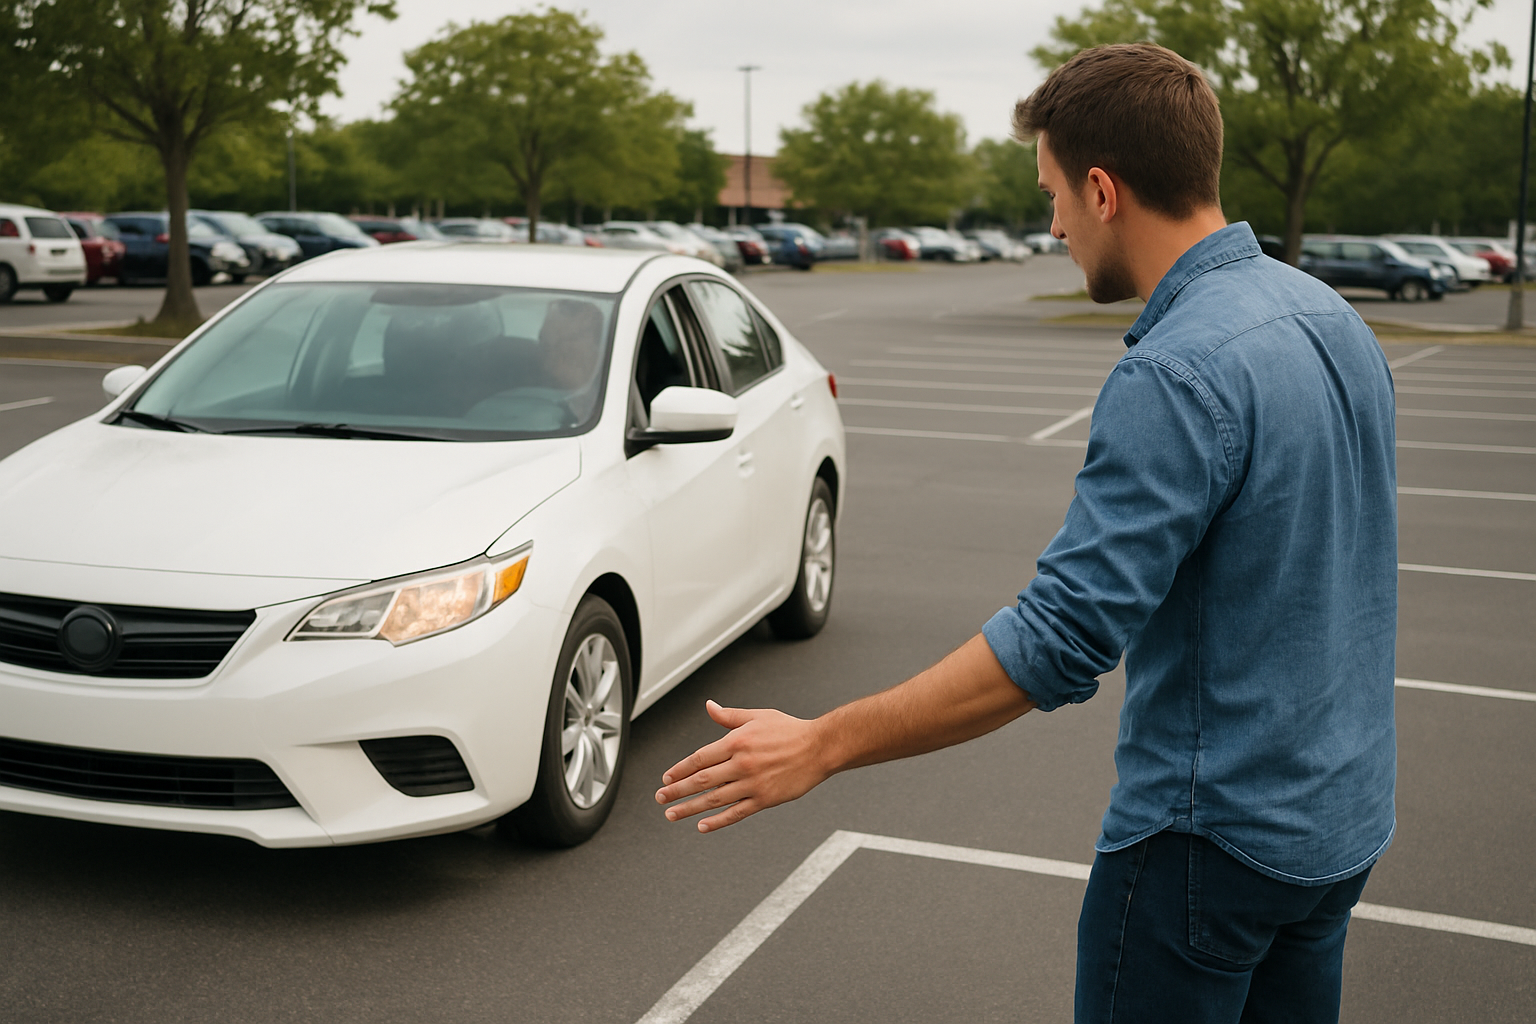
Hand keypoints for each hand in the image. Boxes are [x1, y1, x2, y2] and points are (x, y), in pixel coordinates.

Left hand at [655, 700, 830, 832]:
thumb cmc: (790, 730)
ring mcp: (753, 784)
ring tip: (672, 815)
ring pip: (714, 799)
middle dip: (677, 790)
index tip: (666, 777)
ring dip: (689, 808)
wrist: (820, 747)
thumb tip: (709, 707)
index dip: (680, 769)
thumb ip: (729, 716)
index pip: (700, 758)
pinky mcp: (765, 799)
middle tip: (660, 798)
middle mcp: (742, 763)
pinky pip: (736, 813)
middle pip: (701, 780)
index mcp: (737, 741)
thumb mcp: (757, 716)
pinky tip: (702, 826)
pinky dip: (717, 822)